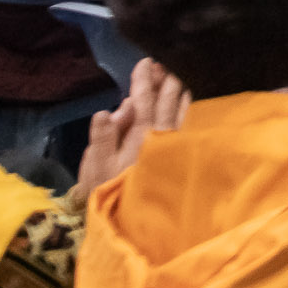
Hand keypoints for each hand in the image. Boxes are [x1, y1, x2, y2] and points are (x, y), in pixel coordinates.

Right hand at [73, 58, 188, 207]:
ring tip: (179, 75)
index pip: (143, 101)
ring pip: (181, 110)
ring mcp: (174, 146)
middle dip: (165, 80)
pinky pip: (189, 124)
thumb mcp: (95, 166)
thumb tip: (113, 109)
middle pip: (166, 101)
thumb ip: (104, 136)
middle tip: (163, 63)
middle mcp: (161, 136)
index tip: (146, 62)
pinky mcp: (183, 157)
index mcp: (139, 135)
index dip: (144, 81)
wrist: (130, 225)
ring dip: (179, 91)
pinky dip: (190, 108)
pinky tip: (192, 101)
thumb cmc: (105, 193)